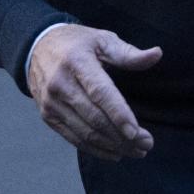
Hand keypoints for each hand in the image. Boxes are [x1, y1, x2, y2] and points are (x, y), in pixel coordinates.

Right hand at [27, 25, 161, 160]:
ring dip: (113, 146)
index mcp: (76, 61)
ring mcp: (51, 103)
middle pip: (94, 118)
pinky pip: (74, 138)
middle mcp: (60, 84)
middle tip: (147, 144)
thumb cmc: (77, 43)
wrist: (37, 48)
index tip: (136, 132)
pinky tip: (115, 153)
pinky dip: (96, 149)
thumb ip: (128, 53)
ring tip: (136, 151)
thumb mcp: (102, 40)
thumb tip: (156, 55)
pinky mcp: (48, 116)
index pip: (99, 92)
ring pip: (85, 133)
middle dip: (122, 136)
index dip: (118, 114)